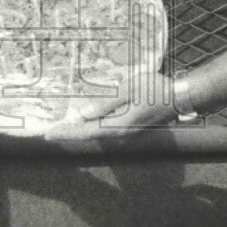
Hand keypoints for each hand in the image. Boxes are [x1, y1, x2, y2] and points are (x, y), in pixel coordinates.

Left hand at [42, 72, 179, 140]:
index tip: (47, 134)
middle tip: (49, 131)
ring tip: (61, 126)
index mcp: (118, 127)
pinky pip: (105, 131)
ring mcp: (125, 134)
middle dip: (68, 133)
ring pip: (96, 134)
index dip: (65, 133)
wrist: (179, 98)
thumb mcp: (128, 90)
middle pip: (88, 136)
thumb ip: (105, 104)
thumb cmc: (155, 90)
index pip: (85, 132)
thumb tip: (82, 115)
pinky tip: (84, 120)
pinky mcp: (129, 130)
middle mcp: (120, 135)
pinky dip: (90, 128)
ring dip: (78, 131)